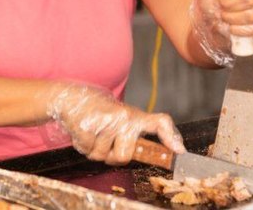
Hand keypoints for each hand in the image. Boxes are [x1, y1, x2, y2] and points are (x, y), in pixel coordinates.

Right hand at [46, 84, 184, 165]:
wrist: (72, 97)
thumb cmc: (100, 113)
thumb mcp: (122, 118)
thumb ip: (136, 134)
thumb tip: (160, 150)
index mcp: (134, 116)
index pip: (160, 122)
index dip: (171, 137)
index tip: (180, 152)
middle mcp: (123, 116)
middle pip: (124, 156)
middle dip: (112, 156)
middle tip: (105, 141)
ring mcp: (105, 121)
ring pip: (101, 156)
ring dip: (94, 149)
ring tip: (93, 132)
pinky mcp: (87, 126)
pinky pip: (87, 150)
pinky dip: (82, 145)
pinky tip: (83, 131)